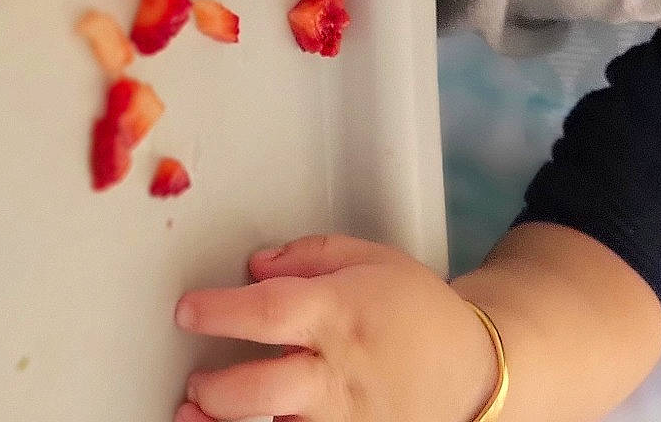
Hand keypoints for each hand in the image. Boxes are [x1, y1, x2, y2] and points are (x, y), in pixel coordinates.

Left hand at [175, 234, 501, 421]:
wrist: (472, 372)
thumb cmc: (420, 314)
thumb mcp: (374, 260)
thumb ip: (310, 255)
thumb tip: (256, 266)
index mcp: (342, 314)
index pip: (270, 311)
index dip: (220, 312)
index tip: (189, 310)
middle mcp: (339, 372)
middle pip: (262, 389)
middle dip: (216, 390)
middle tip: (197, 382)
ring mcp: (345, 419)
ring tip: (196, 413)